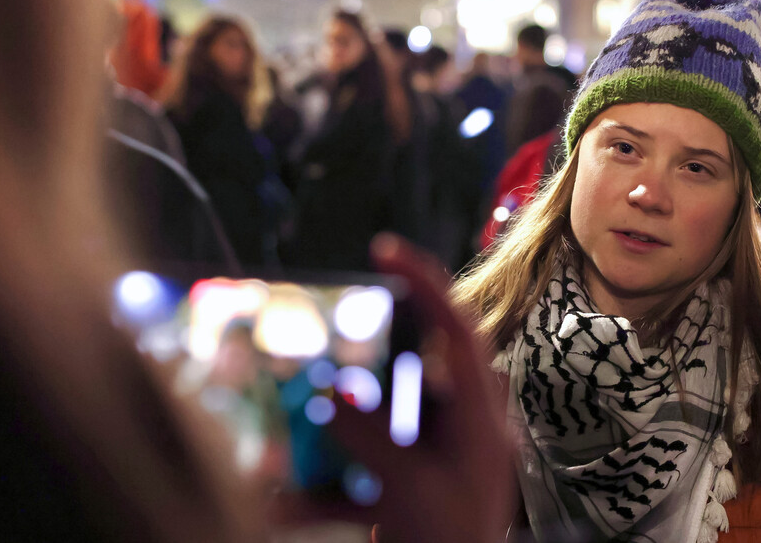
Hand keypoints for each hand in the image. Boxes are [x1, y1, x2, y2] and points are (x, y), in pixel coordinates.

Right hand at [268, 234, 515, 542]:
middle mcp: (457, 424)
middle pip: (403, 368)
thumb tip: (332, 395)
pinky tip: (282, 505)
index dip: (424, 282)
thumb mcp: (411, 488)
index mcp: (478, 413)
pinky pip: (358, 470)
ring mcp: (429, 452)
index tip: (385, 248)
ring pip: (371, 419)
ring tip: (288, 439)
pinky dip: (320, 485)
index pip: (456, 328)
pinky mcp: (404, 482)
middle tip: (321, 344)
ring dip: (325, 434)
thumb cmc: (453, 542)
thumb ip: (371, 438)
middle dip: (354, 363)